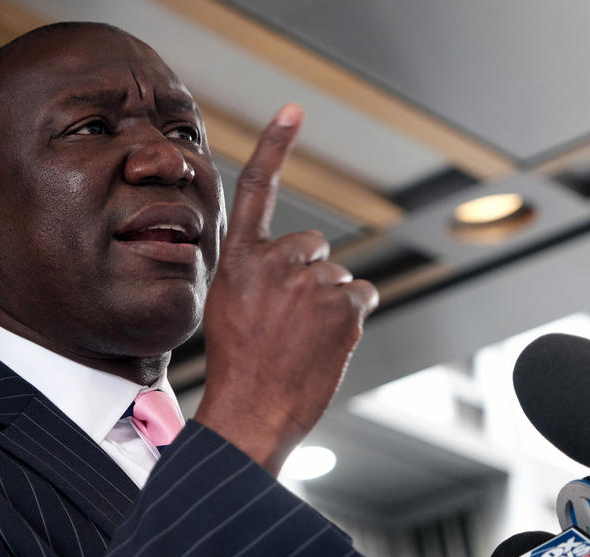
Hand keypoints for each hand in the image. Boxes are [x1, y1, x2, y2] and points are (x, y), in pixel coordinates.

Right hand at [193, 104, 378, 475]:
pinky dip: (351, 318)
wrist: (251, 412)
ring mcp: (310, 282)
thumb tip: (303, 263)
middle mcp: (273, 262)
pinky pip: (361, 295)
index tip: (293, 111)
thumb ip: (257, 273)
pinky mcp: (344, 305)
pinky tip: (326, 344)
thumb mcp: (228, 308)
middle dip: (309, 277)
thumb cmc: (239, 367)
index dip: (275, 146)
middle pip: (313, 248)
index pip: (256, 190)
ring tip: (300, 341)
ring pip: (338, 277)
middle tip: (287, 322)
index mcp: (238, 261)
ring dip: (329, 304)